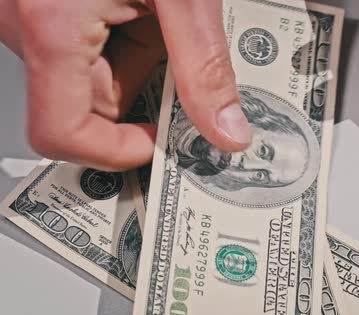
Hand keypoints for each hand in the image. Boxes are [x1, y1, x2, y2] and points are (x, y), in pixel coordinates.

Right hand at [0, 0, 250, 170]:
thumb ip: (204, 68)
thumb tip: (227, 132)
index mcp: (52, 27)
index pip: (61, 133)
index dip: (113, 151)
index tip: (157, 143)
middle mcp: (27, 25)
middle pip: (89, 100)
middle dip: (144, 83)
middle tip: (179, 49)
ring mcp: (32, 13)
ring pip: (92, 70)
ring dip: (139, 52)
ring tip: (163, 11)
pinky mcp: (45, 4)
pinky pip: (86, 40)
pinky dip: (126, 30)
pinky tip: (148, 3)